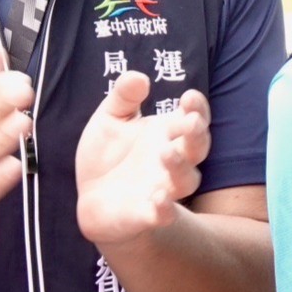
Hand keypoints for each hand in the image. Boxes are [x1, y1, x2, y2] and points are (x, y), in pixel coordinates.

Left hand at [76, 73, 209, 248]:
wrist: (94, 199)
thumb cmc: (108, 155)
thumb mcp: (110, 119)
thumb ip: (123, 97)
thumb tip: (139, 77)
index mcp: (167, 133)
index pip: (194, 118)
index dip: (197, 108)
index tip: (189, 97)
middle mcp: (173, 160)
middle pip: (197, 147)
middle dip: (197, 134)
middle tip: (190, 121)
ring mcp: (164, 188)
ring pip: (186, 180)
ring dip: (180, 167)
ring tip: (166, 153)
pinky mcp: (149, 214)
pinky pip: (164, 214)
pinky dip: (164, 209)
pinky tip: (158, 199)